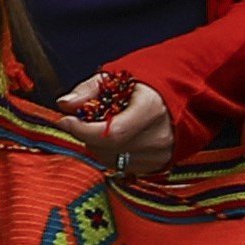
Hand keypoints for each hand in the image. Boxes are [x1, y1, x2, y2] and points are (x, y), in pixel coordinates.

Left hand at [56, 69, 180, 172]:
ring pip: (113, 160)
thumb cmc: (143, 87)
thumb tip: (64, 104)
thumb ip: (88, 90)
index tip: (66, 120)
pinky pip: (124, 166)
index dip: (84, 130)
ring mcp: (162, 154)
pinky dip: (110, 154)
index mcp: (151, 110)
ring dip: (96, 146)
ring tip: (99, 127)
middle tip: (78, 121)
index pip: (112, 132)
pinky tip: (112, 138)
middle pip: (110, 148)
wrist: (180, 101)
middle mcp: (159, 137)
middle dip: (85, 135)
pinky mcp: (160, 165)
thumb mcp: (116, 78)